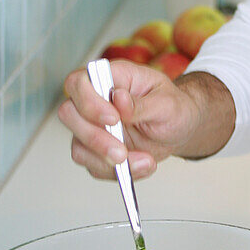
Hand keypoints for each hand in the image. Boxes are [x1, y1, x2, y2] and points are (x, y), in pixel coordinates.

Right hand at [58, 62, 224, 179]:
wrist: (180, 129)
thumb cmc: (174, 108)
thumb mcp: (168, 103)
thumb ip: (141, 103)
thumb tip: (117, 98)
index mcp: (113, 77)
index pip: (79, 81)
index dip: (88, 101)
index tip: (113, 119)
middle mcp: (96, 100)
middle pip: (69, 114)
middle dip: (94, 137)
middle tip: (121, 152)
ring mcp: (93, 126)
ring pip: (78, 145)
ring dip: (106, 160)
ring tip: (143, 162)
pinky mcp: (97, 150)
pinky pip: (93, 165)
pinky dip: (115, 172)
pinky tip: (141, 166)